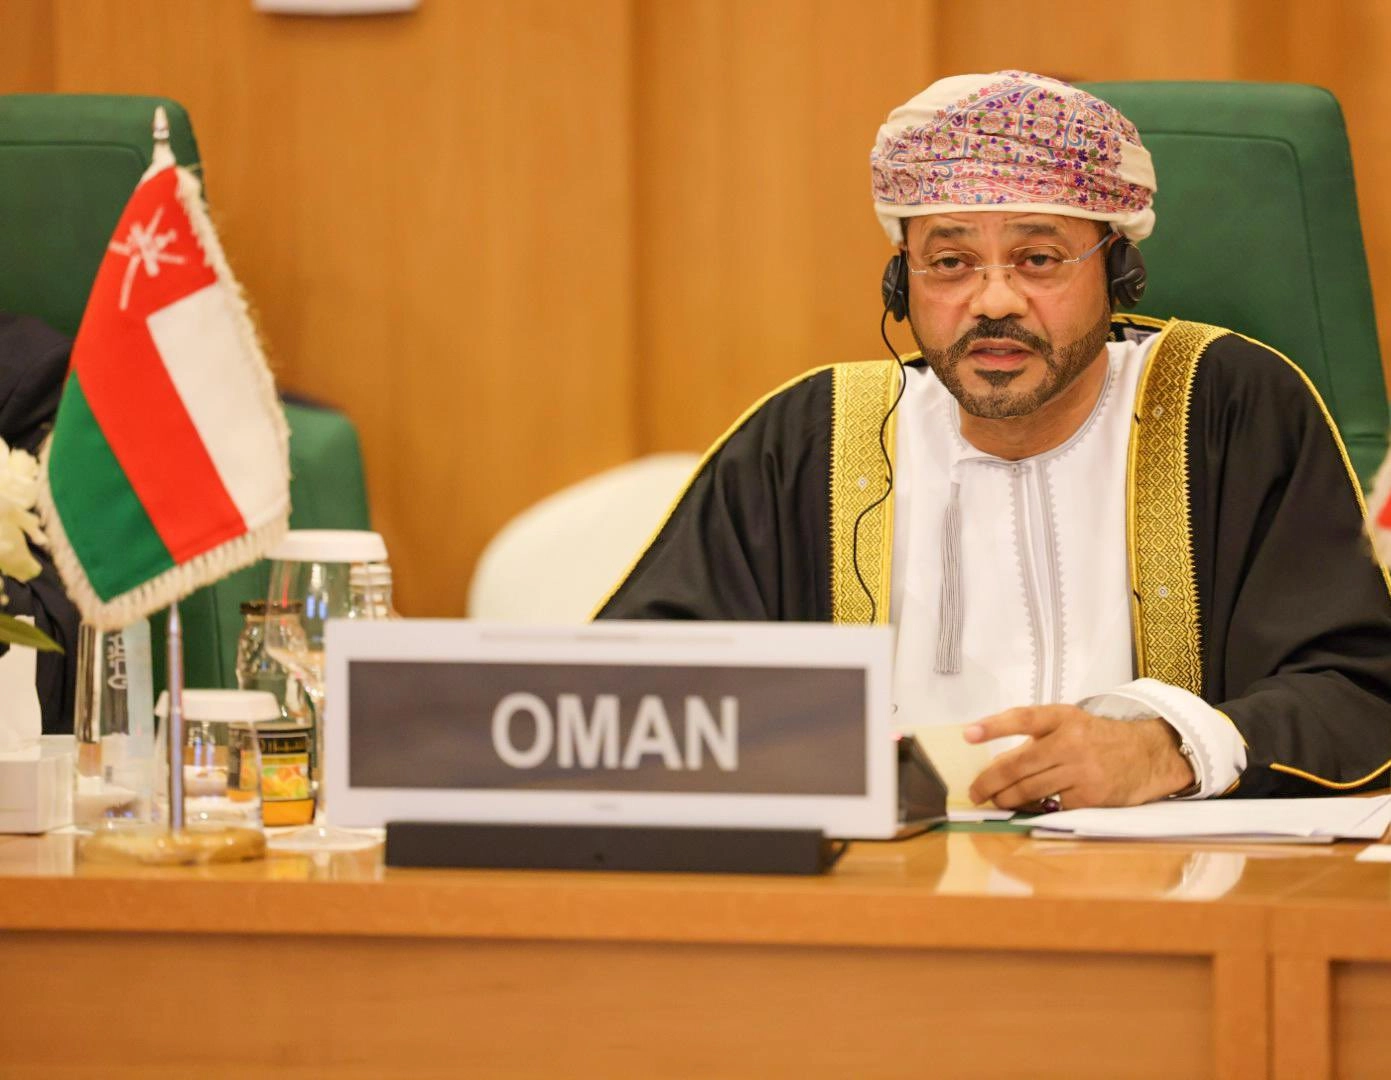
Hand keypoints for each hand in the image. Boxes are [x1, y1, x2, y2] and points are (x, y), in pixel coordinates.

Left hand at [964, 705, 1195, 809]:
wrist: (1146, 755)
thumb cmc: (1097, 739)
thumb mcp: (1069, 725)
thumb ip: (1036, 739)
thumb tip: (997, 766)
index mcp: (1062, 717)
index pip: (1023, 718)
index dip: (993, 726)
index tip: (968, 734)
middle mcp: (1071, 741)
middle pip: (1017, 764)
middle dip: (989, 781)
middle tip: (975, 791)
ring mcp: (1081, 770)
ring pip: (1029, 789)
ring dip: (1005, 798)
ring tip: (995, 801)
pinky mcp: (1089, 796)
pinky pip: (1051, 805)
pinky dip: (1034, 807)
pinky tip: (1026, 808)